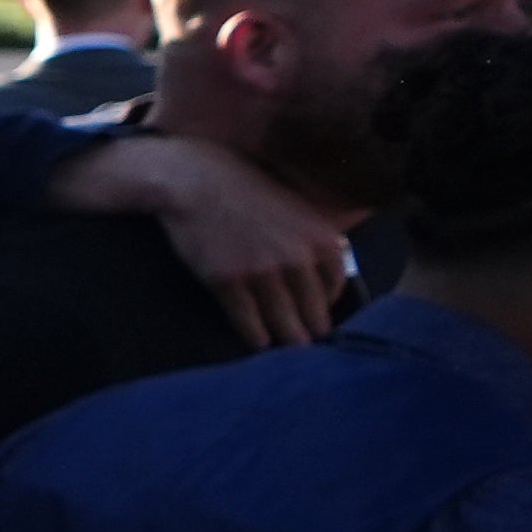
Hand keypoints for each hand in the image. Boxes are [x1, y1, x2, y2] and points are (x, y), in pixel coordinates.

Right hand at [58, 130, 354, 348]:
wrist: (196, 181)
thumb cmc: (245, 190)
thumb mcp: (295, 208)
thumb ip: (316, 238)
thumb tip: (333, 263)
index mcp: (320, 240)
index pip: (335, 289)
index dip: (326, 307)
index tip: (318, 317)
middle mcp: (297, 259)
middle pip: (312, 311)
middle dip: (310, 330)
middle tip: (306, 345)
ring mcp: (262, 272)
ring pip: (282, 319)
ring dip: (286, 339)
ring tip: (288, 350)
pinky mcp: (229, 282)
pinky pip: (247, 319)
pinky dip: (255, 335)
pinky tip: (259, 343)